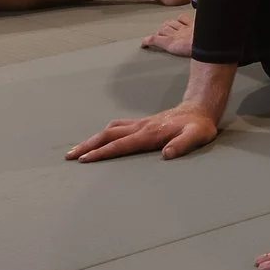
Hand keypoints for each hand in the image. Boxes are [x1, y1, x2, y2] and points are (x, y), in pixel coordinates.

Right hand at [67, 105, 219, 161]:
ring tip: (77, 150)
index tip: (85, 160)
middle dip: (88, 146)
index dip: (102, 153)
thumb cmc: (199, 127)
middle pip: (107, 135)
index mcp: (149, 134)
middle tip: (69, 156)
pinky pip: (117, 127)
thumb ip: (183, 145)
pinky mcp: (141, 123)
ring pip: (109, 130)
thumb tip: (167, 155)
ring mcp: (139, 124)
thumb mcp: (197, 136)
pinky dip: (104, 133)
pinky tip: (100, 138)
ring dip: (92, 139)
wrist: (200, 109)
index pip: (120, 144)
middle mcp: (140, 127)